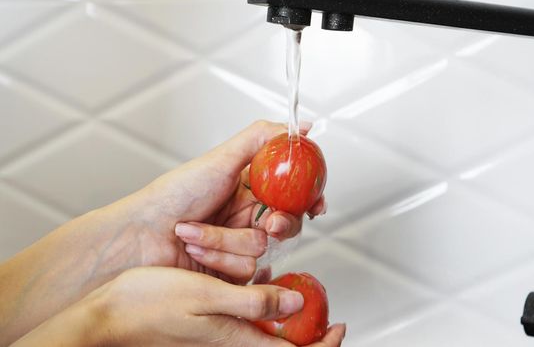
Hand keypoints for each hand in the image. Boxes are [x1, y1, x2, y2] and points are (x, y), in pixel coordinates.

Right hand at [11, 267, 345, 346]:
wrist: (105, 315)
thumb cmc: (146, 305)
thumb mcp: (207, 297)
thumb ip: (254, 303)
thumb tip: (295, 305)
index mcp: (236, 338)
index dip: (322, 344)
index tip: (339, 325)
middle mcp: (231, 340)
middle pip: (283, 344)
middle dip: (309, 329)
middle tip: (325, 312)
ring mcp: (219, 333)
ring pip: (267, 329)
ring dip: (286, 312)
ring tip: (299, 292)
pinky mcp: (208, 323)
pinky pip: (246, 316)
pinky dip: (262, 302)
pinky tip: (261, 281)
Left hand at [114, 120, 326, 281]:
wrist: (140, 236)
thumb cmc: (173, 196)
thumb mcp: (221, 158)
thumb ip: (263, 139)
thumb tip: (299, 126)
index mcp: (249, 188)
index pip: (292, 193)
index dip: (308, 199)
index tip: (315, 204)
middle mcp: (246, 215)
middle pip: (287, 223)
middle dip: (278, 224)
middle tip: (266, 222)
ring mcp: (238, 245)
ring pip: (262, 247)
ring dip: (225, 240)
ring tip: (195, 230)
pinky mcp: (230, 270)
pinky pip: (245, 269)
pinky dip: (217, 257)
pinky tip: (195, 248)